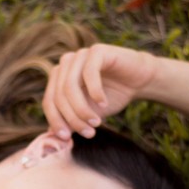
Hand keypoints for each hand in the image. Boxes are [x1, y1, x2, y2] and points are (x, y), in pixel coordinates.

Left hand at [43, 44, 159, 139]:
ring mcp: (80, 55)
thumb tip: (53, 137)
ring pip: (70, 86)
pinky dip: (95, 92)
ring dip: (82, 108)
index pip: (49, 101)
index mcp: (58, 78)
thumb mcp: (88, 114)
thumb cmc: (111, 97)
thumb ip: (71, 121)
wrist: (139, 81)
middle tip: (88, 133)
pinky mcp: (97, 51)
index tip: (67, 138)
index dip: (56, 121)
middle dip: (72, 118)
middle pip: (58, 95)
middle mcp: (65, 64)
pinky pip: (89, 73)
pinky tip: (103, 104)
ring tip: (96, 122)